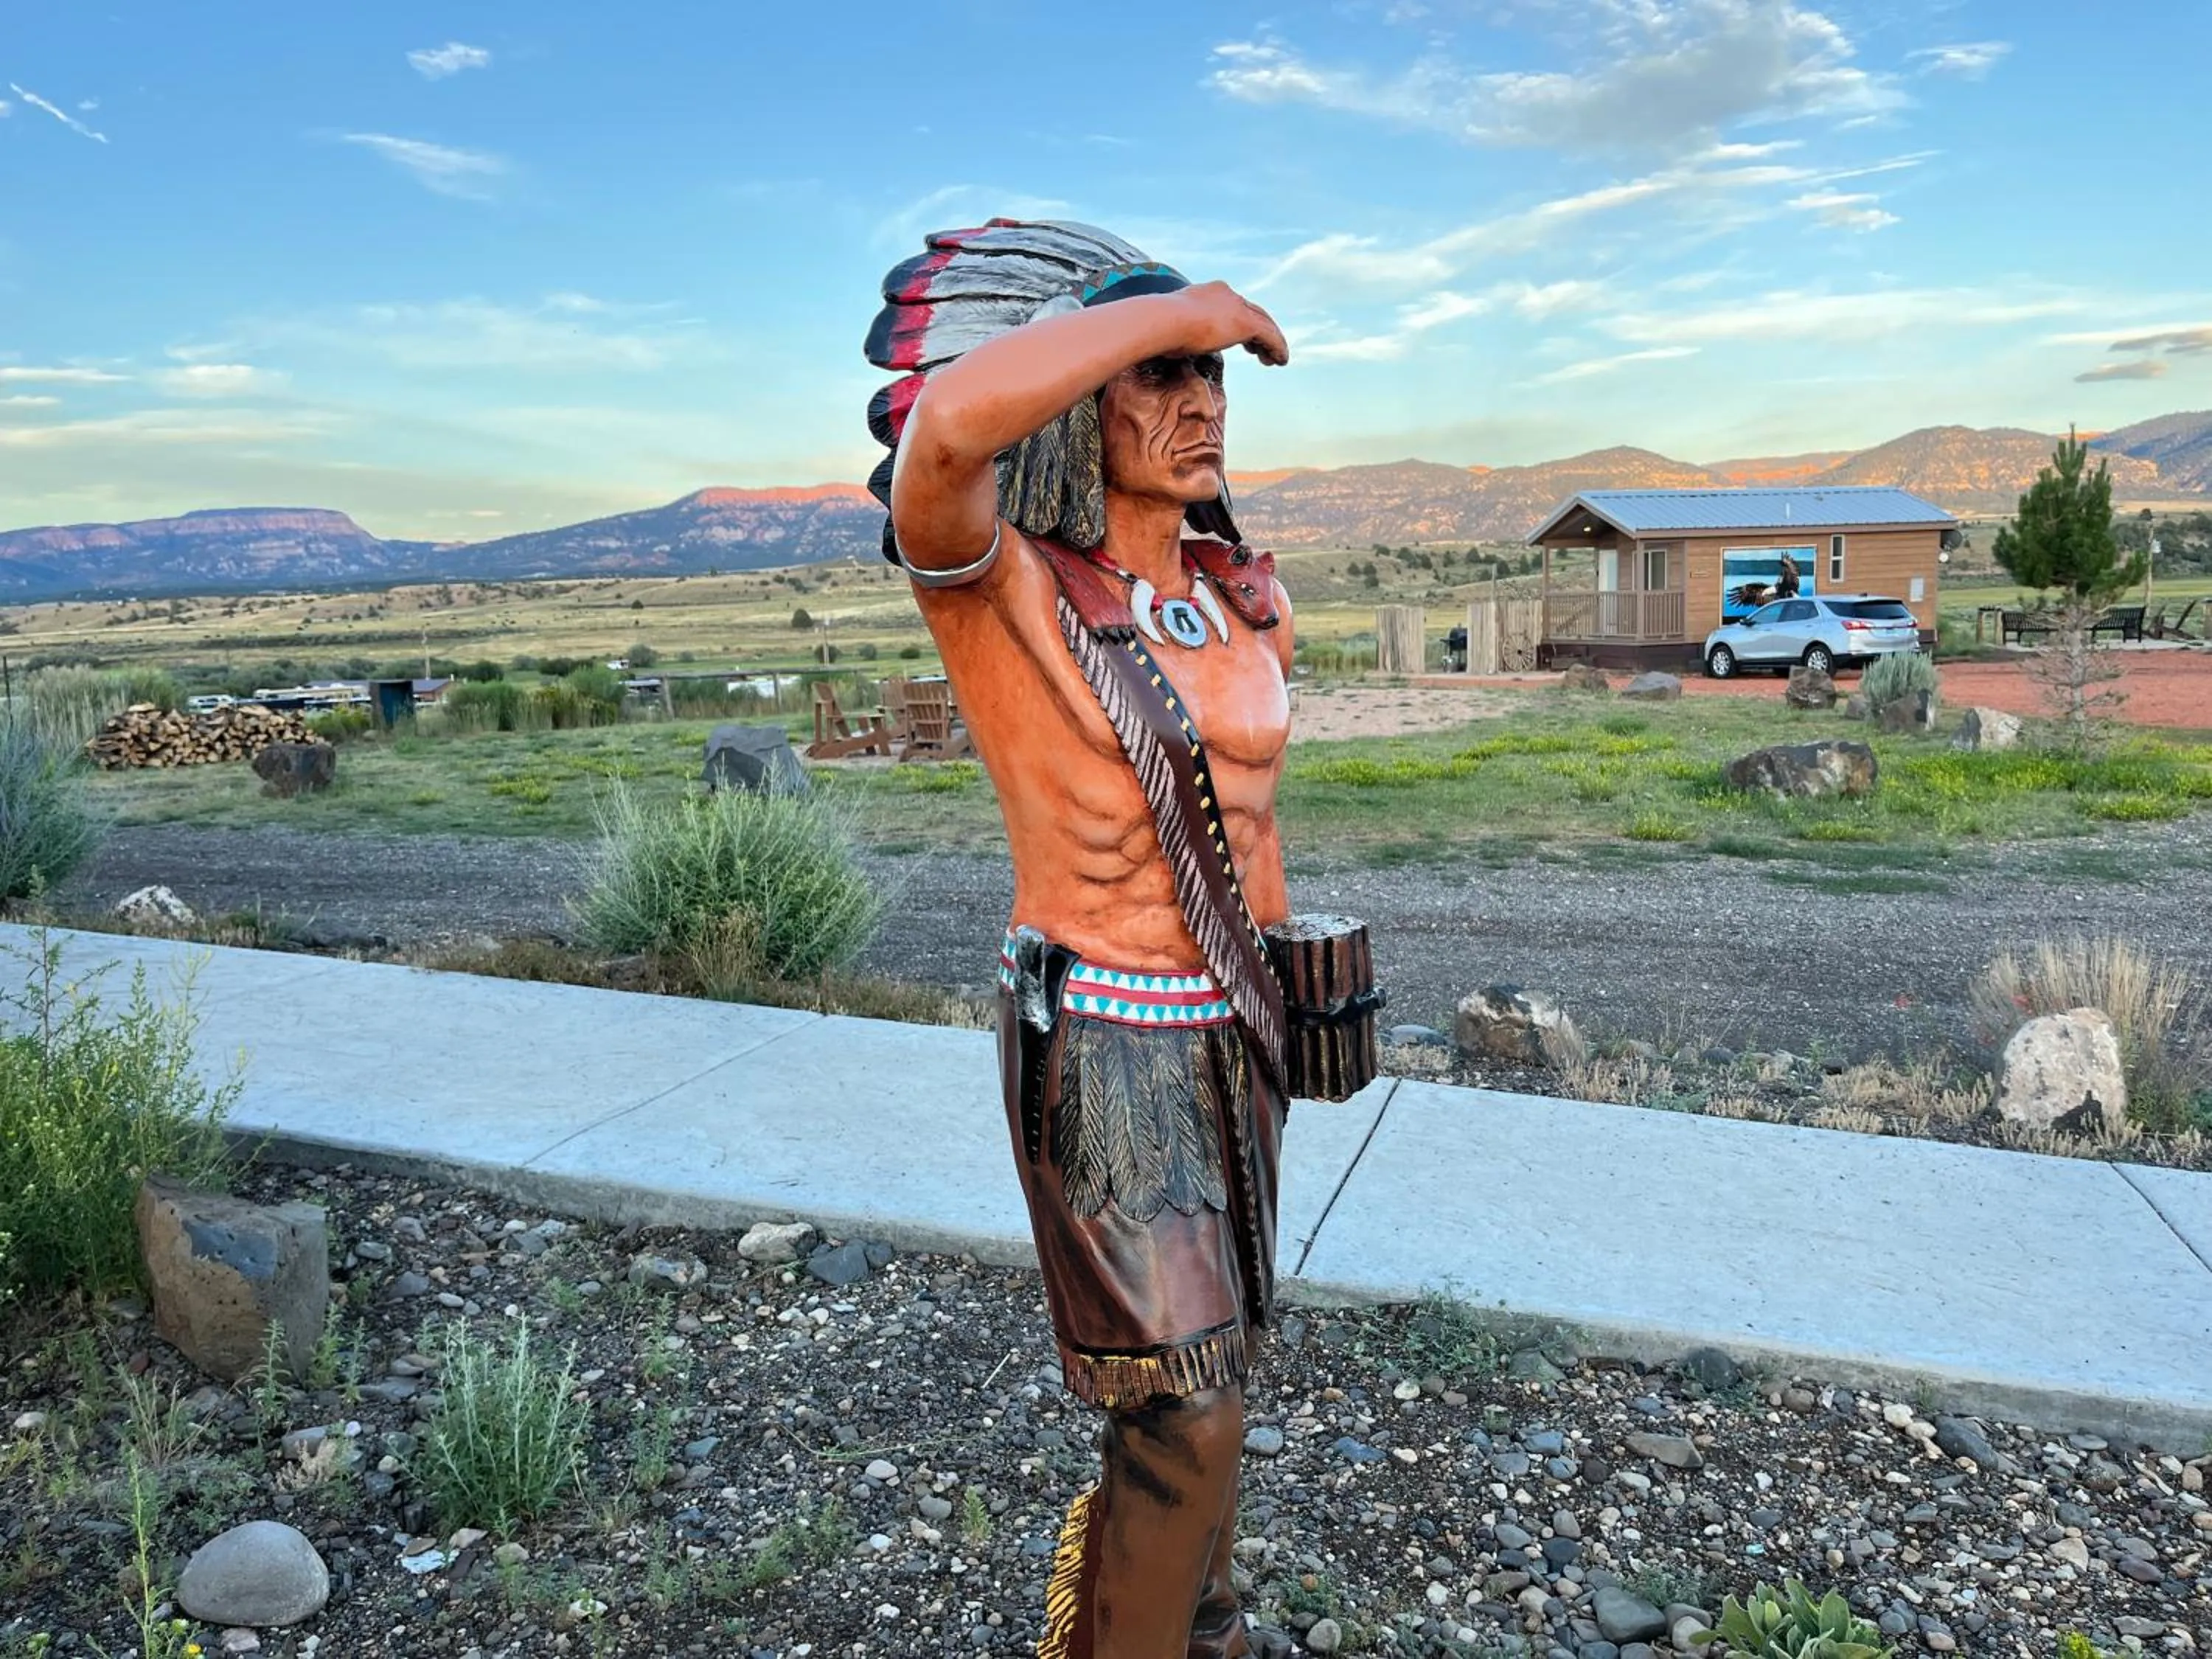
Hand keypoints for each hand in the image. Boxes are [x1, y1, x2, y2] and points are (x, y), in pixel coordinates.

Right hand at [1171, 281, 1289, 366]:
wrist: (1162, 320)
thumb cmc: (1158, 327)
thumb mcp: (1170, 328)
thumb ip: (1178, 333)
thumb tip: (1168, 348)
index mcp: (1208, 293)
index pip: (1230, 305)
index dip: (1237, 321)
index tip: (1239, 338)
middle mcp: (1226, 295)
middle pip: (1252, 311)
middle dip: (1258, 330)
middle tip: (1260, 348)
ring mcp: (1236, 306)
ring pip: (1264, 322)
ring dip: (1271, 341)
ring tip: (1273, 359)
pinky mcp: (1245, 322)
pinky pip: (1270, 335)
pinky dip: (1278, 348)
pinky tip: (1281, 361)